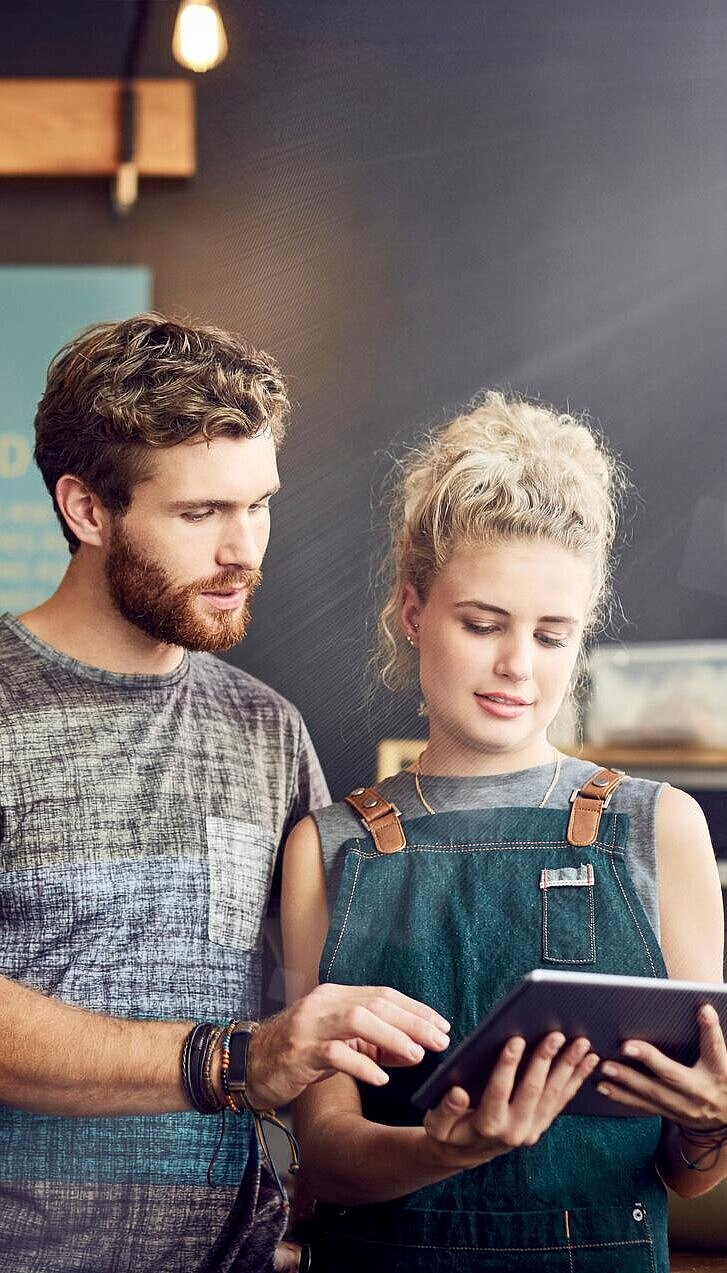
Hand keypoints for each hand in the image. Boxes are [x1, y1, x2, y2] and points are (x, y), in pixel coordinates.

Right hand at [246, 983, 450, 1108]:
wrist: (248, 1065)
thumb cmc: (298, 1054)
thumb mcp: (340, 1044)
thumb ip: (375, 1045)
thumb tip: (415, 1051)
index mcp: (335, 996)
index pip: (383, 994)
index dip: (415, 1009)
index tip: (442, 1025)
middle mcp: (323, 1003)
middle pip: (375, 1004)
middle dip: (412, 1022)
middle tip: (440, 1040)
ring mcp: (309, 1026)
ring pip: (357, 1020)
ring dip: (391, 1037)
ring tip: (416, 1055)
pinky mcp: (299, 1052)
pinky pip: (335, 1054)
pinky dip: (362, 1064)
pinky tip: (381, 1078)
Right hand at [423, 1032, 598, 1169]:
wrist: (466, 1154)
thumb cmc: (449, 1131)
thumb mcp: (437, 1124)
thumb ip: (445, 1110)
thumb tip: (457, 1092)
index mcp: (487, 1126)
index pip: (499, 1091)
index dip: (507, 1065)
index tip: (515, 1039)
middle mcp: (514, 1130)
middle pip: (533, 1090)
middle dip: (545, 1060)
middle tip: (556, 1035)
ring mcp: (532, 1129)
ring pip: (553, 1094)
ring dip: (569, 1068)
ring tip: (582, 1043)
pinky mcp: (542, 1124)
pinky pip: (562, 1100)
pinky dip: (577, 1079)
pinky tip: (589, 1060)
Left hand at [596, 1003, 726, 1129]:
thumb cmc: (722, 1079)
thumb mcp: (723, 1060)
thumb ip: (711, 1037)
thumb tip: (703, 1009)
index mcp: (719, 1072)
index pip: (716, 1048)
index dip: (710, 1030)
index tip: (703, 1010)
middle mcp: (700, 1091)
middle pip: (673, 1075)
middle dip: (648, 1060)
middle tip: (624, 1046)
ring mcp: (684, 1107)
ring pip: (653, 1094)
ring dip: (626, 1080)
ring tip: (605, 1067)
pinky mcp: (670, 1114)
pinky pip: (644, 1106)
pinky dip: (622, 1096)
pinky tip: (603, 1086)